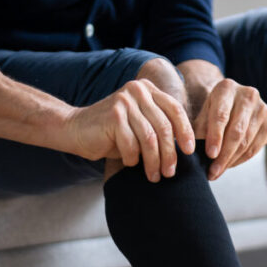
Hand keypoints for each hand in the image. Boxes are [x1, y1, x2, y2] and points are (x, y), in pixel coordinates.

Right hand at [61, 78, 194, 181]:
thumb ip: (159, 127)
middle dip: (170, 154)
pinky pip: (131, 145)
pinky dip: (132, 159)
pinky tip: (130, 163)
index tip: (190, 151)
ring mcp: (125, 102)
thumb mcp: (140, 125)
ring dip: (154, 162)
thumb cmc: (112, 133)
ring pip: (150, 138)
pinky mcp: (113, 116)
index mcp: (148, 90)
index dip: (186, 131)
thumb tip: (186, 148)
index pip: (175, 110)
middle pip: (164, 127)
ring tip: (154, 176)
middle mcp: (138, 91)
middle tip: (170, 172)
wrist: (75, 129)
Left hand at [192, 78, 266, 180]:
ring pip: (246, 142)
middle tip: (212, 172)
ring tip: (217, 172)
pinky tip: (229, 165)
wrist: (234, 102)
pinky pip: (255, 148)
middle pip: (236, 131)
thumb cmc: (213, 109)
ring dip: (231, 161)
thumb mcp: (203, 113)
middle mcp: (248, 95)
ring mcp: (262, 109)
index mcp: (227, 88)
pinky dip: (241, 160)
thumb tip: (192, 153)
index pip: (221, 116)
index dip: (215, 137)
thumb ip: (198, 130)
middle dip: (223, 155)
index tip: (210, 155)